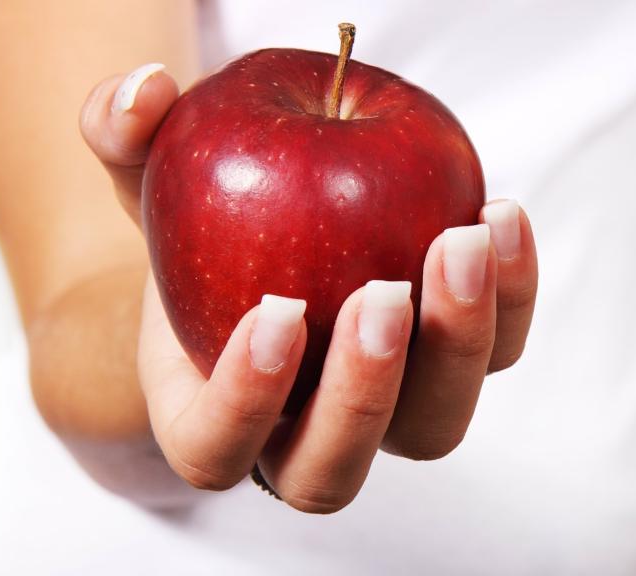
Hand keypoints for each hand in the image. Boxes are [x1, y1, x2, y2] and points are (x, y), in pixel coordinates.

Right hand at [80, 63, 537, 513]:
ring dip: (458, 345)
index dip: (245, 401)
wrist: (262, 240)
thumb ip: (125, 138)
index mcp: (209, 415)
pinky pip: (494, 356)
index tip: (277, 312)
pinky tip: (501, 216)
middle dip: (365, 391)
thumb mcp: (151, 176)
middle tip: (385, 293)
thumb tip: (137, 91)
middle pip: (332, 471)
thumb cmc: (196, 227)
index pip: (216, 449)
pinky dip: (510, 298)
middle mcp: (297, 436)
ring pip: (431, 428)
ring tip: (464, 239)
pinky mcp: (446, 363)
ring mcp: (382, 412)